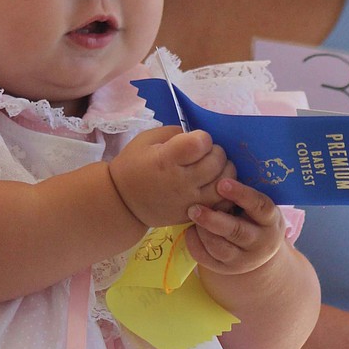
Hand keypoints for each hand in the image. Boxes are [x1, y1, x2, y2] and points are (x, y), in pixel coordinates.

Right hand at [109, 127, 233, 229]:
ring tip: (214, 168)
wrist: (123, 202)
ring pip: (224, 184)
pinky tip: (214, 184)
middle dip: (216, 152)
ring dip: (225, 171)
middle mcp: (181, 182)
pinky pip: (220, 203)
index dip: (202, 137)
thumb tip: (199, 137)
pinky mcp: (194, 214)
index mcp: (166, 160)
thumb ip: (175, 134)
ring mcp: (189, 201)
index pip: (201, 143)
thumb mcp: (146, 140)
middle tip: (205, 154)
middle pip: (216, 162)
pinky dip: (224, 192)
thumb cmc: (133, 165)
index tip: (194, 141)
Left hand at [184, 177, 285, 275]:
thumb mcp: (257, 204)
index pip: (260, 206)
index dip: (241, 194)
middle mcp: (260, 242)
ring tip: (192, 214)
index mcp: (271, 220)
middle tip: (194, 207)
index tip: (221, 182)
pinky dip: (195, 243)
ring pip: (220, 248)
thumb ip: (243, 192)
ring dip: (203, 231)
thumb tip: (219, 158)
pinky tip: (189, 230)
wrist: (258, 251)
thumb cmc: (252, 215)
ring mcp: (244, 259)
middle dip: (214, 219)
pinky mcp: (227, 269)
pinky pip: (207, 259)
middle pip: (237, 232)